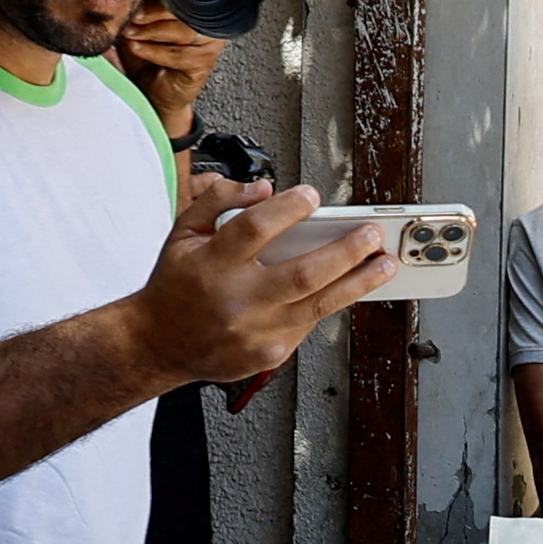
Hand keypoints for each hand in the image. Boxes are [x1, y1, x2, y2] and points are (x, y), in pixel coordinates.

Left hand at [118, 2, 221, 140]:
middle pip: (185, 9)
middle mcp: (206, 22)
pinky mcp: (204, 63)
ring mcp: (209, 43)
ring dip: (152, 32)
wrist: (153, 94)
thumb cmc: (146, 60)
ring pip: (183, 30)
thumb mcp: (136, 28)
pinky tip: (137, 49)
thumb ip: (137, 10)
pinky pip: (179, 54)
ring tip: (130, 35)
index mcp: (192, 7)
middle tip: (131, 18)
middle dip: (153, 13)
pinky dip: (154, 51)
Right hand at [125, 173, 390, 391]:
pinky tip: (349, 286)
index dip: (287, 209)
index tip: (313, 196)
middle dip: (345, 252)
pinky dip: (330, 302)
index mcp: (211, 264)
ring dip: (359, 282)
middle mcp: (236, 300)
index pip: (254, 230)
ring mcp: (256, 332)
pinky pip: (309, 323)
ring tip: (385, 264)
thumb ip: (220, 201)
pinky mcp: (270, 354)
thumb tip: (265, 188)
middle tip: (371, 235)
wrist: (157, 343)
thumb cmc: (175, 285)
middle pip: (302, 273)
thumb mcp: (183, 232)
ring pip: (319, 305)